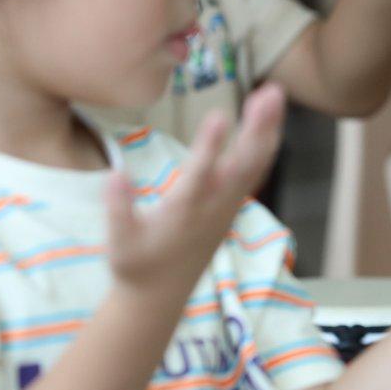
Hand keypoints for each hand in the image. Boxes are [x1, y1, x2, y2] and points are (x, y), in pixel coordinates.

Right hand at [106, 86, 284, 295]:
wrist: (161, 295)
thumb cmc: (136, 265)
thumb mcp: (119, 242)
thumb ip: (118, 208)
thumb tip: (116, 174)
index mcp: (183, 213)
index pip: (200, 175)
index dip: (210, 145)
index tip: (219, 115)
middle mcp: (213, 207)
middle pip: (242, 164)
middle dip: (257, 128)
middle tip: (269, 93)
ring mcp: (227, 206)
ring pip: (255, 164)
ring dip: (267, 129)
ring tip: (274, 94)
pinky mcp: (232, 206)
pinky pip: (255, 171)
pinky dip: (265, 144)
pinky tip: (270, 120)